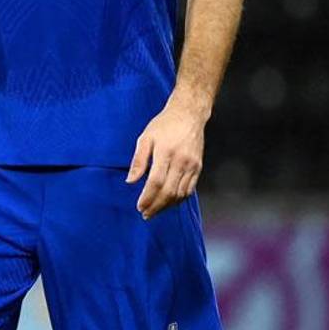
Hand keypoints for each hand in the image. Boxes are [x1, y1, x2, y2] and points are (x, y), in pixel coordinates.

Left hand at [125, 99, 206, 218]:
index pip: (156, 182)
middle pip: (169, 191)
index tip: (139, 207)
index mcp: (165, 152)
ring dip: (167, 206)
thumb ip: (138, 160)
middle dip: (156, 206)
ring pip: (180, 193)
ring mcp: (192, 165)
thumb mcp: (146, 138)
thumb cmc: (164, 125)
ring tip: (155, 210)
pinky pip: (189, 189)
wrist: (189, 115)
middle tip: (146, 214)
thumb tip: (130, 181)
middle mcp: (181, 161)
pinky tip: (169, 202)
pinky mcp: (198, 167)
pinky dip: (179, 199)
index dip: (148, 197)